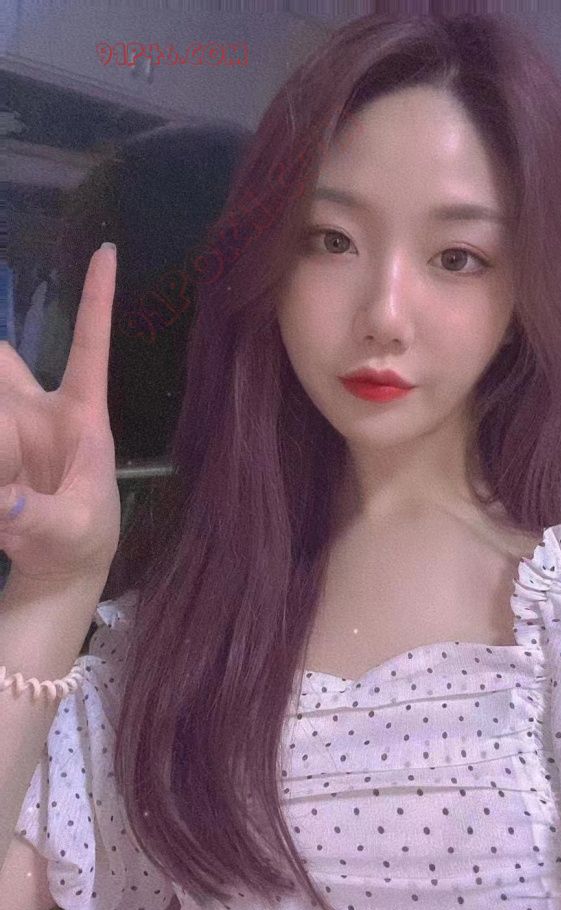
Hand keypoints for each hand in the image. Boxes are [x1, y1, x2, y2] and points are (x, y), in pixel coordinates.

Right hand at [0, 245, 121, 585]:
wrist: (60, 566)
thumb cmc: (83, 539)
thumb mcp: (70, 531)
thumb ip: (38, 519)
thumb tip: (8, 502)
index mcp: (81, 417)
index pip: (91, 348)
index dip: (97, 300)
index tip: (108, 250)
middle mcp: (39, 410)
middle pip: (2, 361)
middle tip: (8, 413)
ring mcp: (8, 426)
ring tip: (11, 468)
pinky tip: (2, 482)